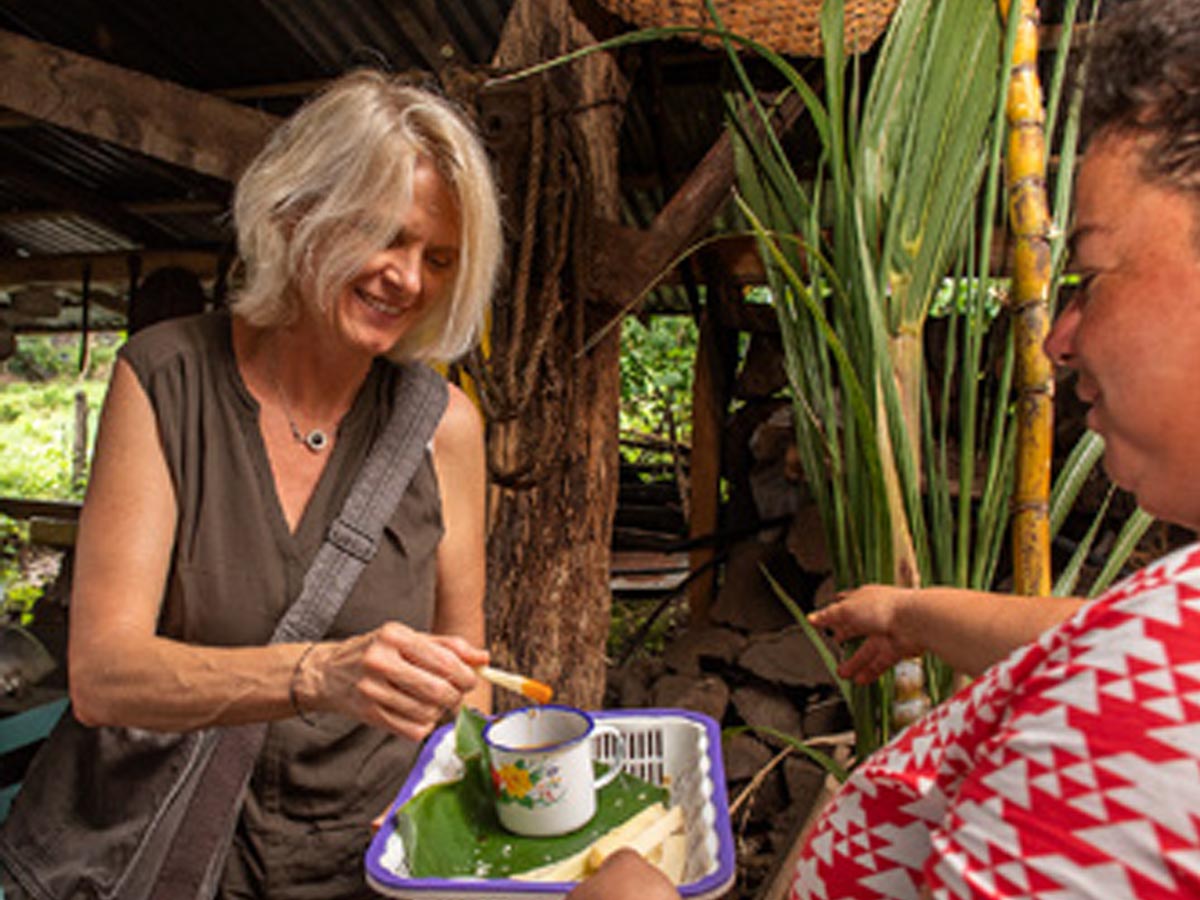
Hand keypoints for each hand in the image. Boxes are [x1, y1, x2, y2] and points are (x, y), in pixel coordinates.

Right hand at [302, 623, 487, 740]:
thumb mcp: (409, 639)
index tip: (471, 679)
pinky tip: (418, 713)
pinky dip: (424, 725)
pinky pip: (413, 729)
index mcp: (394, 635)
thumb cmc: (376, 652)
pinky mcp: (369, 715)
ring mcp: (372, 690)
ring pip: (427, 712)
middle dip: (456, 695)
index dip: (466, 674)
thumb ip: (448, 647)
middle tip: (456, 693)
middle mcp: (380, 661)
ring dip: (440, 711)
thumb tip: (483, 658)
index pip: (444, 660)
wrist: (328, 673)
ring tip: (434, 702)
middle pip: (438, 689)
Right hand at [808, 585, 920, 683]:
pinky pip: (881, 663)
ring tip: (842, 674)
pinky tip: (859, 680)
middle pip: (857, 628)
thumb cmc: (885, 607)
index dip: (837, 612)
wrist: (915, 621)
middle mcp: (876, 615)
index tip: (828, 618)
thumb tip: (810, 618)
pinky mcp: (897, 649)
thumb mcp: (846, 610)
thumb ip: (828, 617)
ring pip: (868, 650)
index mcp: (863, 599)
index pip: (847, 605)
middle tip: (835, 643)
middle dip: (845, 636)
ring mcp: (887, 632)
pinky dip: (870, 672)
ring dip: (855, 663)